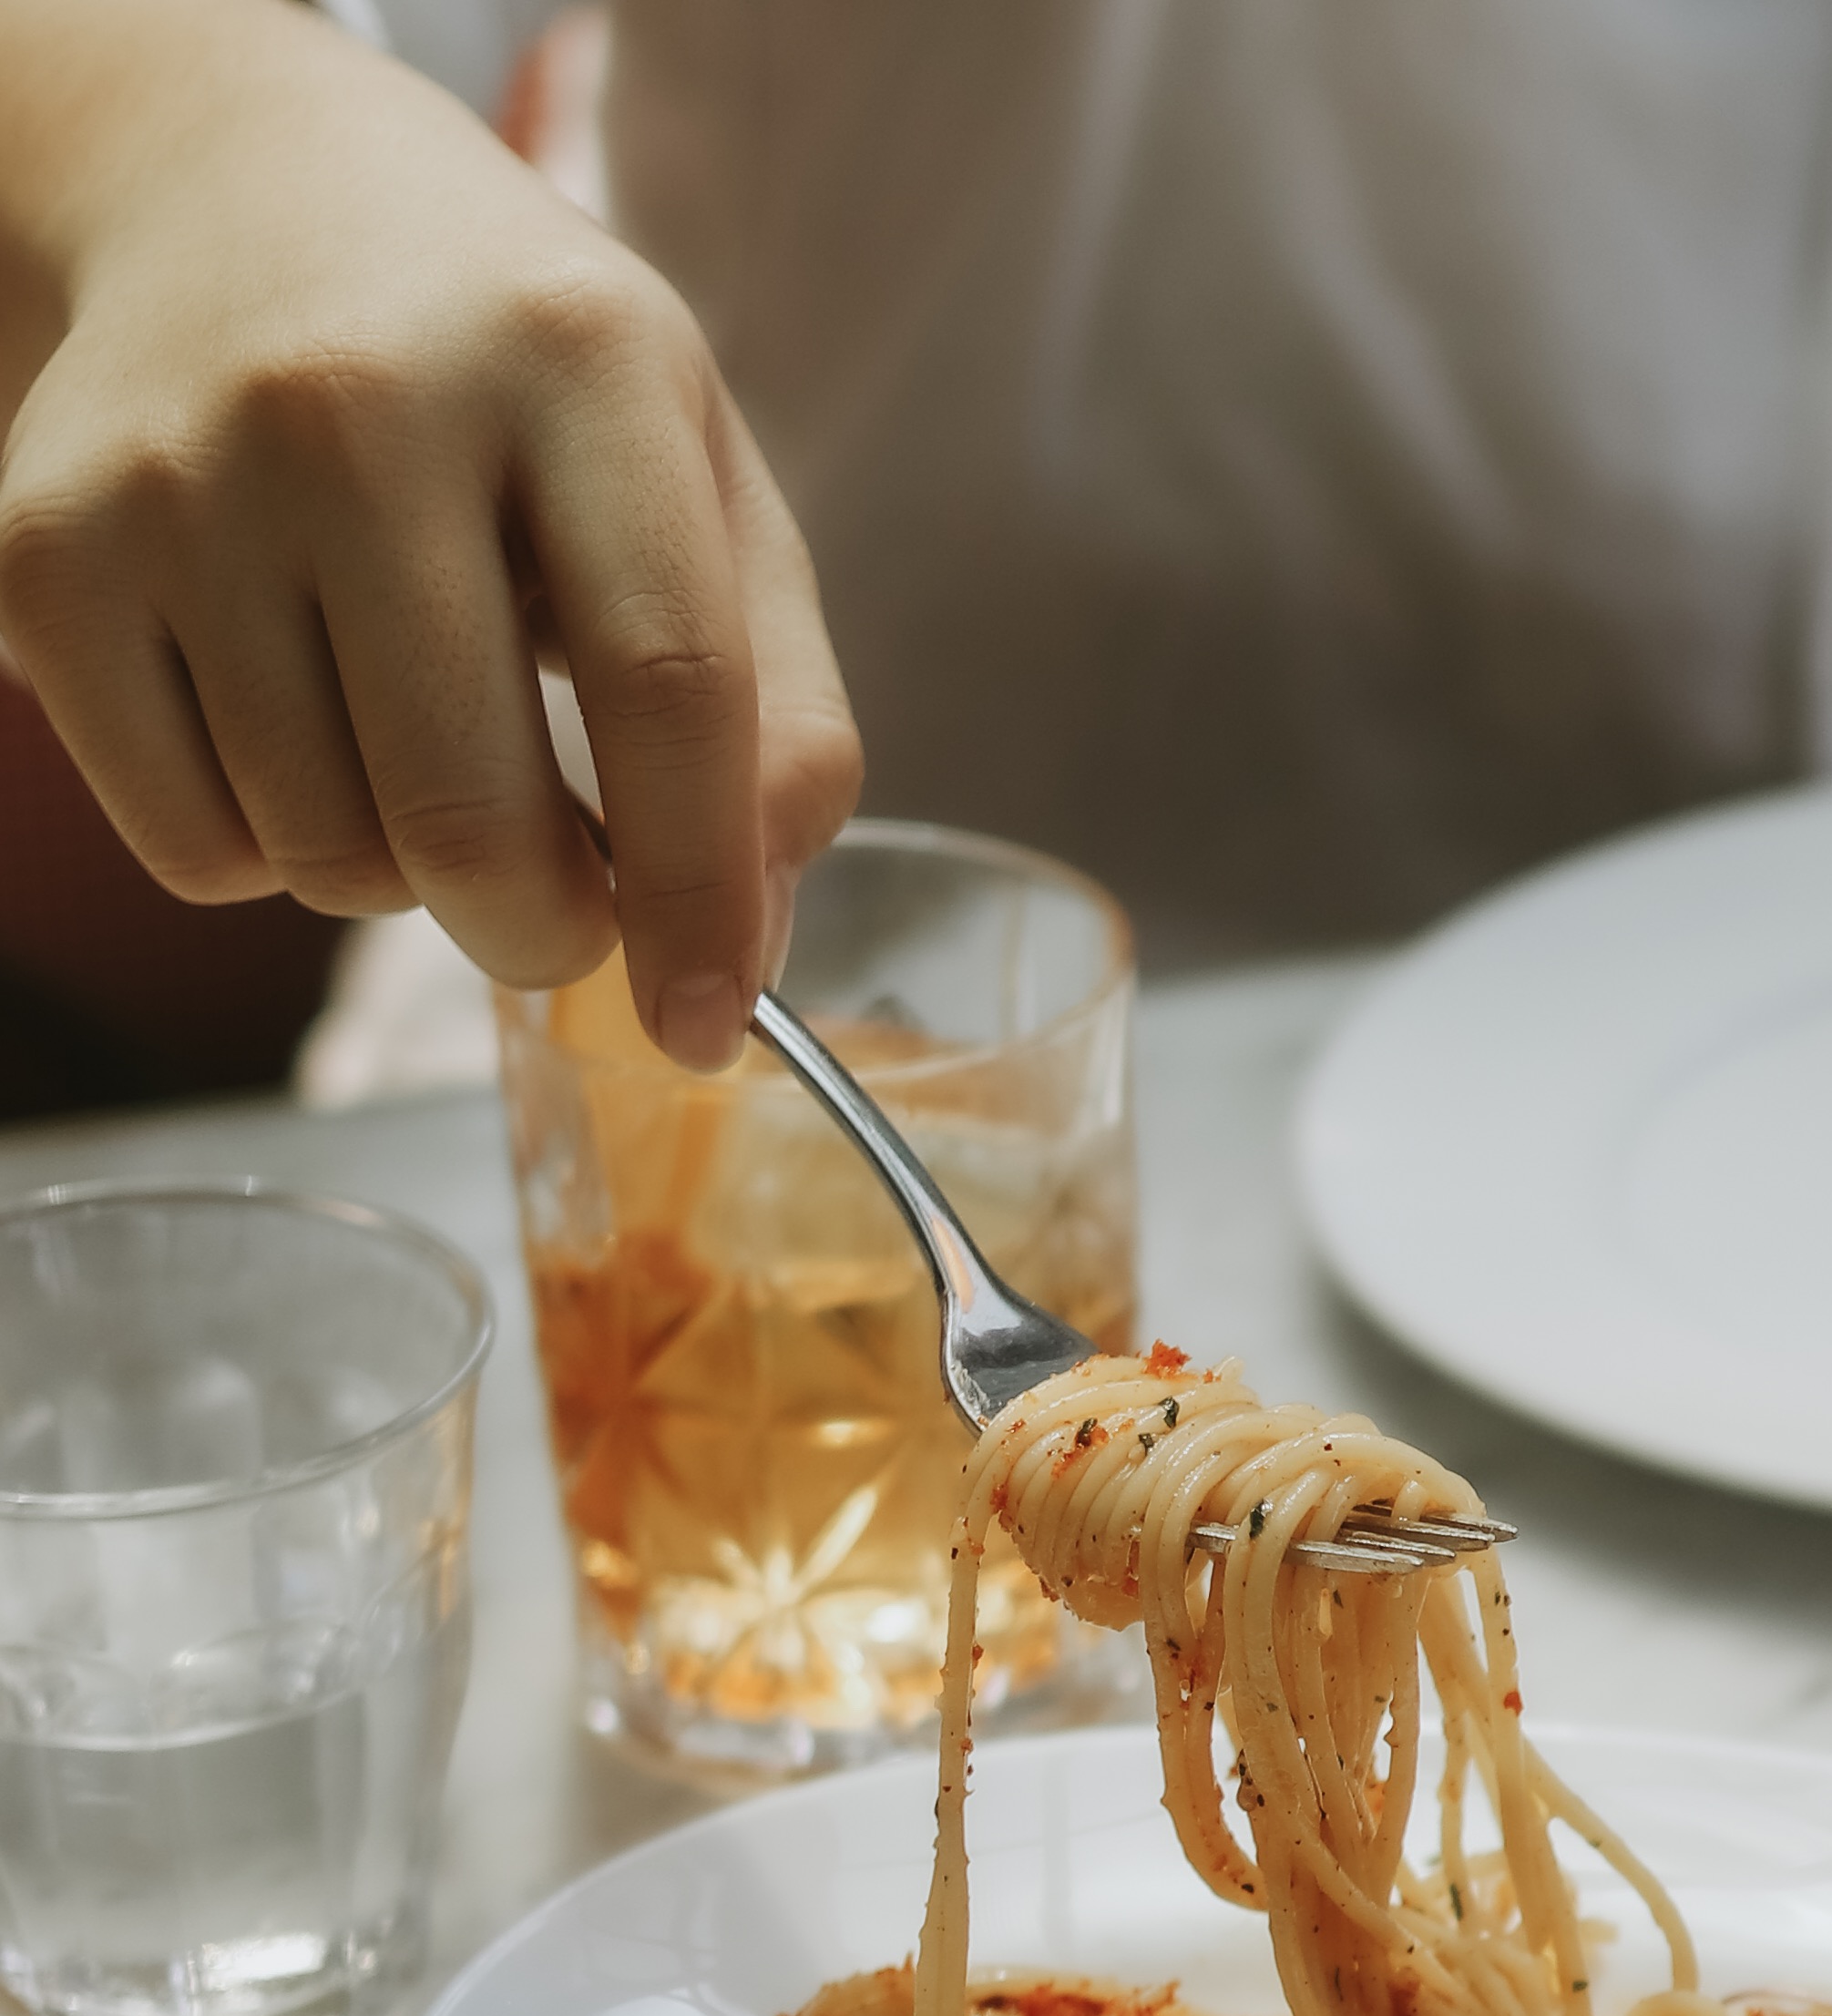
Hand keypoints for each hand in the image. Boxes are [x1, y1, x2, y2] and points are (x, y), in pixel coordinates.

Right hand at [0, 0, 856, 1064]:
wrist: (233, 194)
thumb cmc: (511, 380)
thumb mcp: (694, 479)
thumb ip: (778, 709)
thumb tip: (753, 939)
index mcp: (572, 358)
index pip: (668, 688)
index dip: (700, 899)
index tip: (708, 1023)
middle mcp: (360, 400)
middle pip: (475, 822)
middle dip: (543, 932)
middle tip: (560, 905)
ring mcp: (185, 477)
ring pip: (331, 861)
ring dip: (402, 874)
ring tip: (413, 737)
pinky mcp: (53, 556)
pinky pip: (198, 852)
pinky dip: (270, 853)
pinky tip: (298, 723)